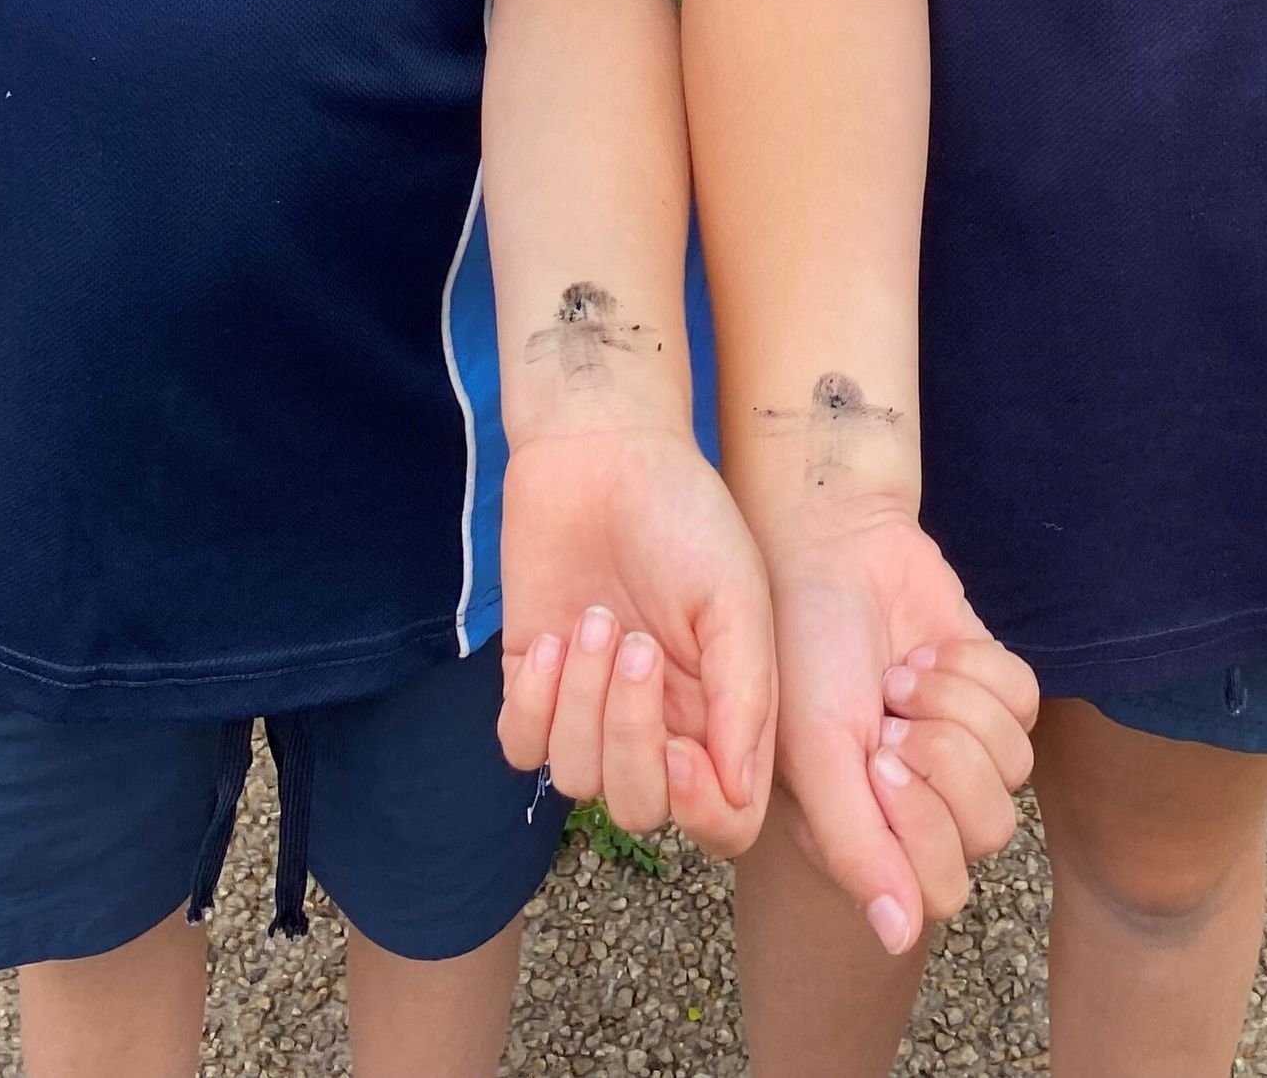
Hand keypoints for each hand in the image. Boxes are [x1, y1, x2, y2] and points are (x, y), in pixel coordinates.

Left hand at [498, 424, 774, 856]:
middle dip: (630, 741)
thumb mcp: (737, 594)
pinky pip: (522, 748)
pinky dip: (534, 706)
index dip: (701, 809)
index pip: (723, 817)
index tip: (683, 750)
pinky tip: (556, 640)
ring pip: (577, 779)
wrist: (604, 449)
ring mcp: (589, 707)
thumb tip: (736, 791)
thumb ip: (744, 694)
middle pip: (640, 807)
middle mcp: (657, 722)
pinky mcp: (533, 683)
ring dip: (583, 701)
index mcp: (720, 711)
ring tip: (597, 619)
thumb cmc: (684, 515)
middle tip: (635, 646)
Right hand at [766, 505, 1036, 954]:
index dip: (922, 825)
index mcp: (868, 833)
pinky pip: (1026, 705)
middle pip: (987, 831)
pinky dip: (976, 668)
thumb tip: (899, 936)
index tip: (877, 758)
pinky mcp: (993, 690)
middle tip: (890, 711)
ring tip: (904, 673)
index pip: (940, 888)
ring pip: (1013, 769)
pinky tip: (929, 650)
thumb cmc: (804, 647)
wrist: (833, 545)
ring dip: (955, 704)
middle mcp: (918, 803)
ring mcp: (963, 746)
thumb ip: (855, 847)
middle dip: (943, 756)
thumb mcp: (816, 750)